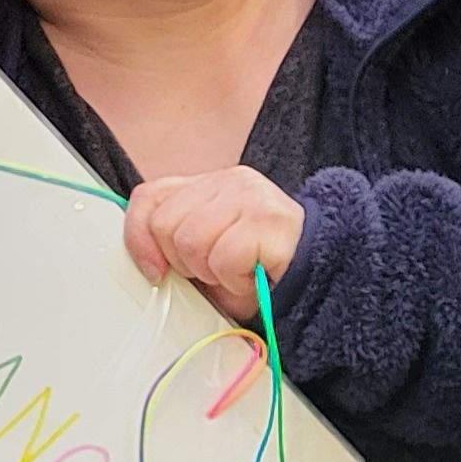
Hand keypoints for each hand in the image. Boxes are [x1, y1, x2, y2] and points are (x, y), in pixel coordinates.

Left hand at [121, 168, 305, 322]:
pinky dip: (235, 281)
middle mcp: (229, 180)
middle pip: (166, 225)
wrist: (321, 270)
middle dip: (184, 262)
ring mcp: (251, 196)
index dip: (139, 238)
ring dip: (211, 273)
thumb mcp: (207, 251)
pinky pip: (224, 260)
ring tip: (236, 272)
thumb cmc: (258, 266)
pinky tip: (253, 276)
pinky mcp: (269, 220)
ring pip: (191, 242)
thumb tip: (146, 264)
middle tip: (215, 270)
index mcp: (208, 183)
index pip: (149, 197)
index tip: (153, 271)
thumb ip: (173, 244)